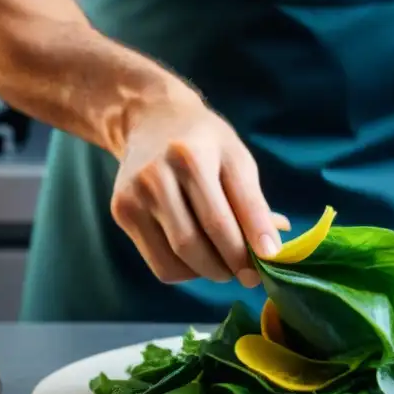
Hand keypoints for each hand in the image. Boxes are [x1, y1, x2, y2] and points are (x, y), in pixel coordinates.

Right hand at [110, 85, 286, 287]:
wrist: (150, 119)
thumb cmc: (204, 143)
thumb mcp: (236, 158)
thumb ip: (253, 202)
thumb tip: (271, 248)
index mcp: (195, 154)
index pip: (230, 208)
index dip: (254, 239)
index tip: (271, 260)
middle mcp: (161, 173)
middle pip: (204, 237)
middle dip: (234, 263)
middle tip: (251, 273)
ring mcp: (137, 194)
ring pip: (181, 257)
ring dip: (211, 272)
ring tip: (226, 266)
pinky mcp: (122, 212)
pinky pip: (160, 263)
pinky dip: (186, 271)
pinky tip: (198, 258)